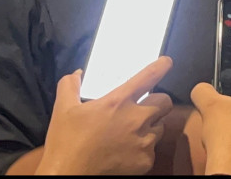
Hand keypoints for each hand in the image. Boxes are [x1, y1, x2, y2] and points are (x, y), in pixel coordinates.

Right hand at [36, 56, 173, 174]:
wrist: (71, 175)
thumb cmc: (67, 142)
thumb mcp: (63, 109)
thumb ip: (70, 86)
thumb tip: (77, 75)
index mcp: (118, 101)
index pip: (148, 77)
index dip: (161, 66)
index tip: (167, 62)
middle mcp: (136, 119)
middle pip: (165, 102)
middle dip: (157, 102)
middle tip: (144, 107)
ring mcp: (143, 141)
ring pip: (161, 127)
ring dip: (151, 126)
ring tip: (132, 132)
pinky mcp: (146, 161)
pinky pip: (153, 149)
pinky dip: (143, 149)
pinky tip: (127, 151)